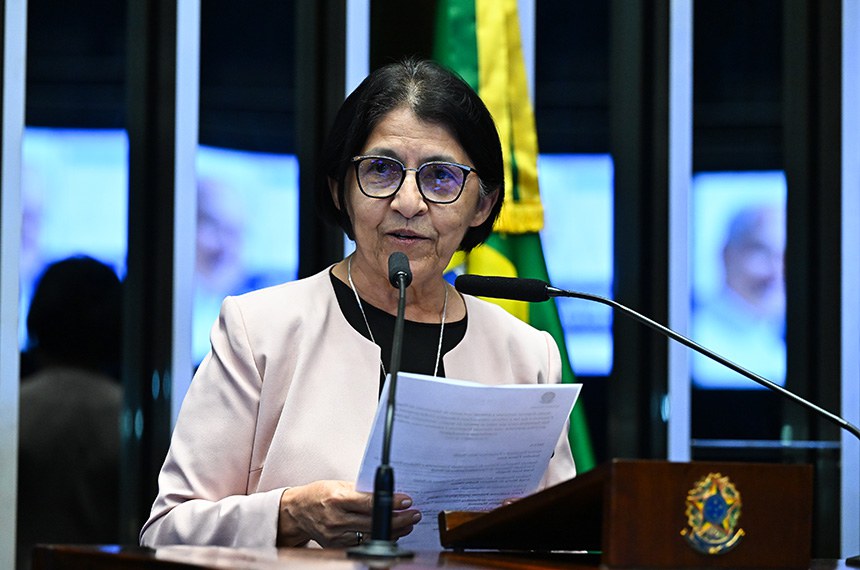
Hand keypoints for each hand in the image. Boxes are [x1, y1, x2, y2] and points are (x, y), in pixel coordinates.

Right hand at [277, 480, 420, 547]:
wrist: (297, 511)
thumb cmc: (319, 494)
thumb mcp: (339, 485)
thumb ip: (361, 490)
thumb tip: (387, 493)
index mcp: (337, 499)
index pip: (370, 502)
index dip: (391, 502)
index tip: (406, 501)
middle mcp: (336, 519)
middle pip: (374, 522)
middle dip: (399, 519)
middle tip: (414, 515)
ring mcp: (336, 535)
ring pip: (371, 535)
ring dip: (393, 531)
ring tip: (407, 524)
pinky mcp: (336, 545)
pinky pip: (363, 543)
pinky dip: (378, 537)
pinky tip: (390, 533)